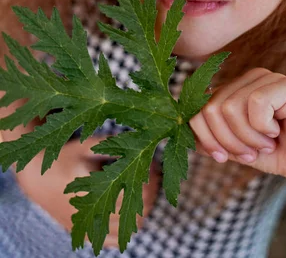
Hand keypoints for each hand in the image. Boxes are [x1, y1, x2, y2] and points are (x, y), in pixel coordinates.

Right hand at [13, 135, 160, 247]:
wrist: (37, 179)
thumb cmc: (65, 157)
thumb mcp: (86, 145)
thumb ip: (110, 144)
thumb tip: (140, 140)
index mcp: (90, 188)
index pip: (132, 192)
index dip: (149, 180)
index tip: (153, 165)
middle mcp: (88, 212)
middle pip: (134, 214)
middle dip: (149, 195)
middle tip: (153, 177)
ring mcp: (86, 226)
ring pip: (127, 229)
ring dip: (141, 212)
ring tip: (144, 191)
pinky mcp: (84, 233)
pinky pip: (111, 241)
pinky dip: (125, 230)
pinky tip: (129, 212)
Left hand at [189, 68, 285, 193]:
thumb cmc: (274, 154)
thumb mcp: (234, 146)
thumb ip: (211, 135)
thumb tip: (183, 128)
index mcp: (234, 88)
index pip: (199, 106)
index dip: (205, 136)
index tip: (222, 157)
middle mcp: (250, 78)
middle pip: (212, 108)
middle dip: (227, 141)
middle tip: (249, 153)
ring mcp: (270, 78)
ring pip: (231, 107)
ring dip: (247, 138)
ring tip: (265, 144)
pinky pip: (257, 103)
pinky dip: (263, 128)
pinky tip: (277, 131)